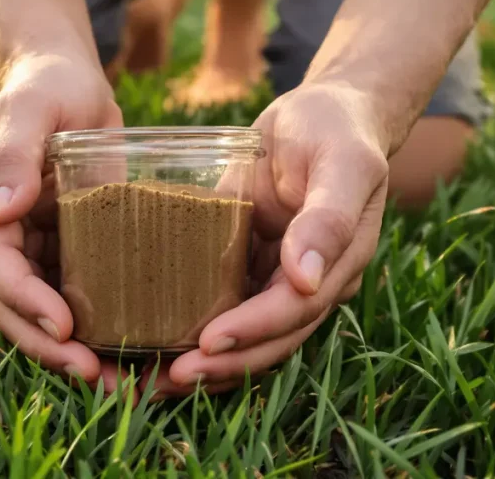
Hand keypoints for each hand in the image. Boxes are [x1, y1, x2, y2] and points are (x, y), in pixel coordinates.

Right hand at [0, 53, 124, 386]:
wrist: (69, 78)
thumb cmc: (48, 82)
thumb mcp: (31, 106)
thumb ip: (14, 153)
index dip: (25, 302)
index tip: (64, 329)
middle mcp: (7, 232)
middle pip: (15, 304)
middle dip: (49, 346)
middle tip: (95, 375)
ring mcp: (38, 243)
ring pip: (46, 310)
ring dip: (75, 350)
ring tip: (121, 381)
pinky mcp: (72, 244)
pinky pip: (80, 292)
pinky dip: (102, 324)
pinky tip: (137, 347)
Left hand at [153, 83, 390, 395]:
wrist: (323, 113)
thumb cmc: (334, 128)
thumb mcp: (341, 162)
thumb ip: (329, 217)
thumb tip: (304, 280)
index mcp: (338, 264)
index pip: (293, 311)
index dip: (253, 331)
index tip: (209, 342)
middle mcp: (309, 283)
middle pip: (268, 340)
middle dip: (222, 364)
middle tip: (169, 377)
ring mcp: (278, 279)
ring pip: (245, 336)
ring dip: (206, 363)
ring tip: (153, 381)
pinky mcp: (248, 266)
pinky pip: (223, 307)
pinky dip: (193, 331)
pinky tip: (154, 344)